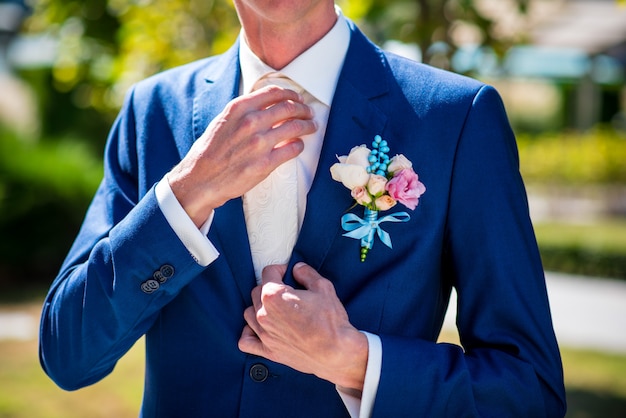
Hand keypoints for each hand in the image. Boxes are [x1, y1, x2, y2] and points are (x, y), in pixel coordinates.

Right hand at [167, 85, 316, 225]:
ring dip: (308, 126)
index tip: (298, 98)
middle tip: (309, 113)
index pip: (274, 93)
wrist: (200, 179)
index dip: (291, 94)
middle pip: (289, 108)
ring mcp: (259, 143)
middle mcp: (250, 122)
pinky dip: (299, 145)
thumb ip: (244, 112)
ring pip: (295, 127)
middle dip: (304, 109)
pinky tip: (299, 146)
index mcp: (238, 108)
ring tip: (312, 127)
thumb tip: (268, 105)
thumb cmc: (210, 151)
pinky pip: (292, 149)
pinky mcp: (265, 164)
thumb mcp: (223, 121)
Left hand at [238, 263, 368, 391]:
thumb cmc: (331, 321)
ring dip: (259, 307)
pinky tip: (260, 329)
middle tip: (287, 291)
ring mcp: (264, 333)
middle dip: (271, 287)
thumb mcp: (323, 288)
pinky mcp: (268, 350)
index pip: (268, 272)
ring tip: (276, 309)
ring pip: (249, 313)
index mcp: (274, 295)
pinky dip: (249, 333)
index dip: (280, 269)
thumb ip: (307, 273)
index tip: (288, 273)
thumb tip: (297, 268)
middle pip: (257, 292)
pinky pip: (246, 341)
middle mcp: (264, 314)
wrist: (336, 353)